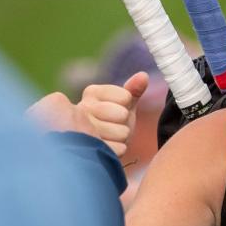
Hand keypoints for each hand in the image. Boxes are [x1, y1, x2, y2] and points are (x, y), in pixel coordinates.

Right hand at [28, 72, 149, 156]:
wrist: (99, 149)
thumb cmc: (112, 122)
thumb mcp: (124, 104)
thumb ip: (133, 89)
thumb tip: (143, 75)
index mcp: (91, 92)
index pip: (125, 96)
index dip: (127, 106)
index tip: (117, 110)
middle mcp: (82, 108)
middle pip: (122, 114)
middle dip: (124, 122)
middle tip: (114, 126)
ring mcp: (82, 130)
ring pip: (121, 132)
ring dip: (121, 137)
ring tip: (110, 137)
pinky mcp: (88, 150)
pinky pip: (118, 149)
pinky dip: (118, 150)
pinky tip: (107, 148)